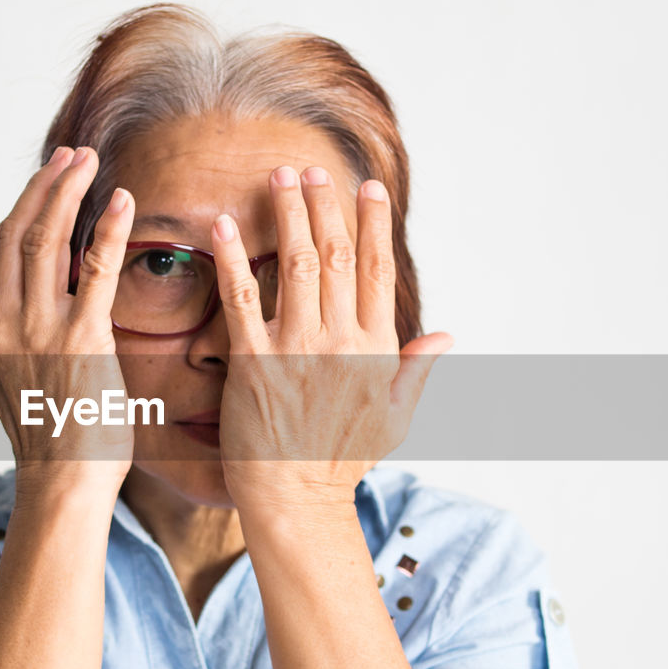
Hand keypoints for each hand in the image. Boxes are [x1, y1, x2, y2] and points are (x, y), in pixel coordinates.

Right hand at [0, 146, 135, 486]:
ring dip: (69, 192)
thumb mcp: (21, 382)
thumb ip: (25, 339)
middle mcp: (2, 324)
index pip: (0, 255)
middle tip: (70, 156)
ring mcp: (37, 331)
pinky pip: (95, 269)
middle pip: (17, 234)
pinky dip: (108, 229)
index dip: (25, 210)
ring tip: (89, 162)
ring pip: (47, 239)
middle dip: (43, 186)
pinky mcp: (80, 340)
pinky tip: (123, 201)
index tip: (48, 182)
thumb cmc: (55, 441)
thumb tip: (50, 307)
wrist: (63, 485)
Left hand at [209, 164, 452, 514]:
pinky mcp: (253, 363)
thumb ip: (416, 369)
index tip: (367, 188)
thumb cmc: (341, 460)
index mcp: (376, 349)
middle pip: (339, 255)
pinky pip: (241, 299)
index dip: (374, 224)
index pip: (379, 270)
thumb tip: (445, 336)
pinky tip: (222, 223)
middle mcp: (340, 341)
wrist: (295, 499)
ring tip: (279, 177)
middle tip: (314, 169)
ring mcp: (297, 350)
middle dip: (326, 206)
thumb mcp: (395, 417)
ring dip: (287, 215)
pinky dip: (231, 257)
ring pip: (297, 265)